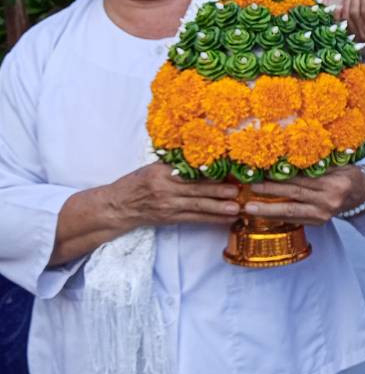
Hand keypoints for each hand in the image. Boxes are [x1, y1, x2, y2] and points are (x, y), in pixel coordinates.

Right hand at [108, 163, 241, 228]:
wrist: (117, 206)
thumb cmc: (137, 183)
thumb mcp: (152, 168)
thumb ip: (174, 163)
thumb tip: (201, 154)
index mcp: (161, 172)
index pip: (189, 172)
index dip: (209, 172)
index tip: (227, 170)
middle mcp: (165, 189)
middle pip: (196, 190)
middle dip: (218, 191)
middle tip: (238, 191)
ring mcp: (168, 205)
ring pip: (198, 206)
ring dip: (219, 207)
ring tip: (236, 208)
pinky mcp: (171, 218)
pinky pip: (195, 219)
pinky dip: (213, 219)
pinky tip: (227, 219)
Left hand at [242, 166, 364, 226]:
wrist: (363, 194)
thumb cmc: (348, 174)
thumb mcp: (337, 164)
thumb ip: (315, 163)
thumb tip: (284, 159)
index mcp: (334, 182)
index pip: (302, 178)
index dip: (280, 176)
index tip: (261, 173)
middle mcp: (329, 200)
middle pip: (294, 194)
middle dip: (269, 192)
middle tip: (248, 188)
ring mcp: (324, 214)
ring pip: (291, 210)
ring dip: (267, 210)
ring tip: (248, 208)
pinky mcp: (319, 222)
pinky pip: (295, 219)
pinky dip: (277, 216)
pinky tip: (261, 214)